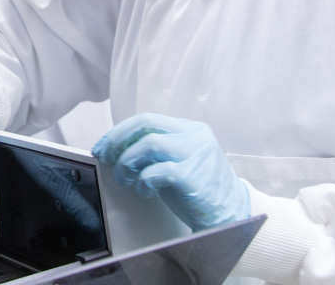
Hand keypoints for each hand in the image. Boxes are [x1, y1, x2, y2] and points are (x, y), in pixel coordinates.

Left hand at [93, 113, 250, 230]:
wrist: (230, 215)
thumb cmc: (199, 190)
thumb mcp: (179, 161)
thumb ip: (155, 151)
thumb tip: (117, 148)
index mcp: (190, 129)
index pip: (147, 119)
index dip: (120, 131)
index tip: (104, 146)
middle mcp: (195, 136)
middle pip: (145, 124)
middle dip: (118, 140)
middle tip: (106, 158)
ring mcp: (196, 154)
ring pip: (148, 144)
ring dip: (128, 163)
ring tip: (126, 180)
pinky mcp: (192, 176)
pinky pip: (156, 171)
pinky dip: (143, 180)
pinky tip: (145, 190)